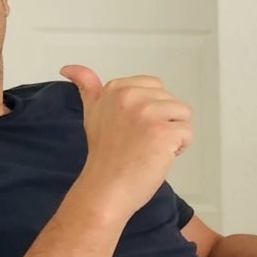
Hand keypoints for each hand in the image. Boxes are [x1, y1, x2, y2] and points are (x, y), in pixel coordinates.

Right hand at [60, 66, 192, 210]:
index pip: (155, 87)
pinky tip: (158, 157)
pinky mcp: (164, 132)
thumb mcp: (91, 113)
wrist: (106, 188)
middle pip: (171, 101)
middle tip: (140, 142)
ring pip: (182, 115)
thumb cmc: (104, 156)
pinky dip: (178, 148)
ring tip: (150, 149)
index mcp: (117, 88)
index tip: (133, 128)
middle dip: (163, 122)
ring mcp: (148, 114)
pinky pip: (187, 133)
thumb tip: (70, 68)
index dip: (151, 110)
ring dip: (173, 135)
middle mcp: (132, 96)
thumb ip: (88, 87)